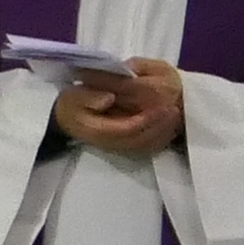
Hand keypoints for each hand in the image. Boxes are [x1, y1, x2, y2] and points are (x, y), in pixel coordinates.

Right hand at [56, 56, 186, 155]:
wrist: (68, 118)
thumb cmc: (72, 104)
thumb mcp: (73, 96)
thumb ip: (89, 96)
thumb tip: (109, 98)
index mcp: (96, 130)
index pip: (125, 129)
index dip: (145, 119)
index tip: (163, 105)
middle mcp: (108, 143)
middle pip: (139, 140)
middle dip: (158, 126)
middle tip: (174, 109)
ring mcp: (118, 147)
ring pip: (145, 146)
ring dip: (163, 133)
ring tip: (175, 116)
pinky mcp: (126, 147)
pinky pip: (147, 148)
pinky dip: (162, 138)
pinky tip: (170, 125)